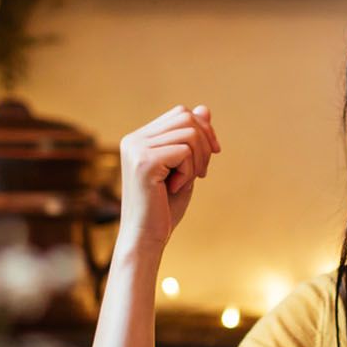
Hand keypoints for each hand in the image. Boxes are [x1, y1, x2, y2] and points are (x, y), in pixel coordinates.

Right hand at [117, 105, 220, 256]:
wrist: (146, 237)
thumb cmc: (164, 208)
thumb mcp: (185, 168)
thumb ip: (193, 140)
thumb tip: (205, 108)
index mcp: (139, 138)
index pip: (180, 114)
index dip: (203, 130)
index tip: (212, 154)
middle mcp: (133, 139)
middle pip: (186, 117)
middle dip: (204, 143)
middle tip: (202, 173)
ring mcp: (136, 148)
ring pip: (189, 133)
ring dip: (198, 160)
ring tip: (188, 181)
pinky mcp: (144, 162)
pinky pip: (184, 151)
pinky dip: (189, 172)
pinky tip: (175, 188)